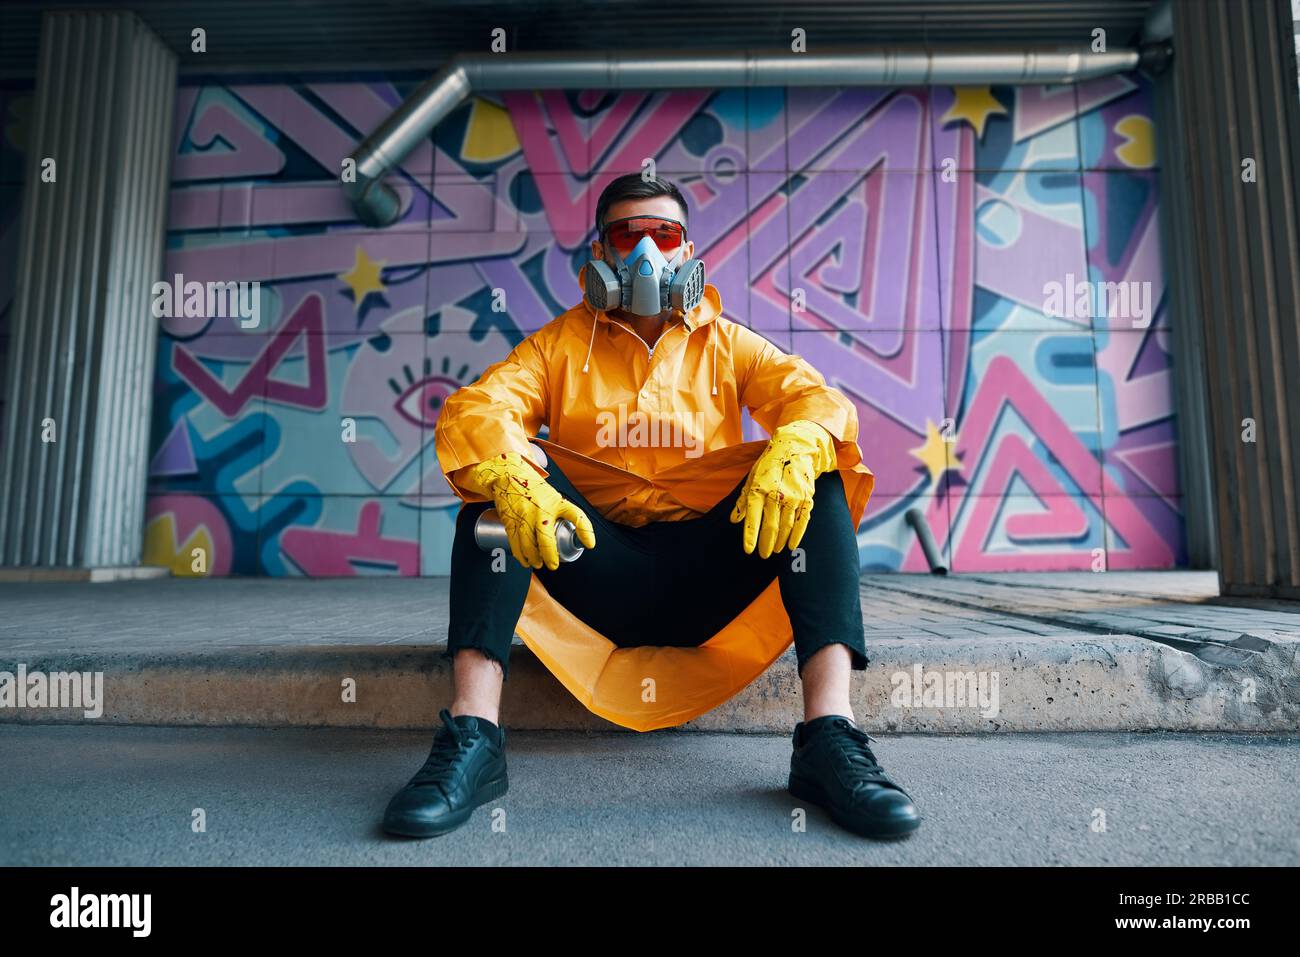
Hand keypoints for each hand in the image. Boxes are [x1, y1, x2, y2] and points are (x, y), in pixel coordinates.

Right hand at [467, 452, 595, 569]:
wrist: (508, 475)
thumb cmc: (534, 488)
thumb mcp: (553, 496)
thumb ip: (561, 513)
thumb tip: (574, 535)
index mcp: (556, 502)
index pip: (576, 515)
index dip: (585, 531)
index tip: (589, 544)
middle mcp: (541, 509)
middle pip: (546, 539)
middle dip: (550, 556)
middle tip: (553, 564)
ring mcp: (524, 515)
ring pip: (529, 544)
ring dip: (534, 558)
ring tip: (538, 564)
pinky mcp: (511, 520)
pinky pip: (515, 542)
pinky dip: (520, 555)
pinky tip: (525, 560)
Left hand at [730, 420, 836, 557]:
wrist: (796, 449)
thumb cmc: (770, 465)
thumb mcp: (752, 478)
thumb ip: (743, 500)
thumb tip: (734, 520)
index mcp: (759, 489)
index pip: (753, 518)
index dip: (750, 536)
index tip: (749, 551)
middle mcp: (776, 494)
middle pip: (771, 526)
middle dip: (766, 543)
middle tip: (763, 555)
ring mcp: (793, 497)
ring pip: (786, 526)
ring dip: (780, 542)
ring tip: (774, 551)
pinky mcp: (807, 498)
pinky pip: (802, 521)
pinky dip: (797, 535)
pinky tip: (791, 545)